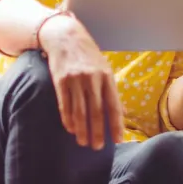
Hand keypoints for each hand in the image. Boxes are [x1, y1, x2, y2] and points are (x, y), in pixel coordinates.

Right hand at [38, 15, 124, 149]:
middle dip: (97, 132)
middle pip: (96, 111)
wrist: (65, 36)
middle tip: (97, 147)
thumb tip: (122, 113)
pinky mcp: (60, 80)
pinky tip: (70, 129)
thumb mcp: (104, 68)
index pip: (113, 105)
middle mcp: (92, 78)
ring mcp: (75, 79)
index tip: (117, 140)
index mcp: (107, 77)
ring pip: (79, 111)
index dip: (116, 124)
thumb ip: (112, 91)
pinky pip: (64, 104)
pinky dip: (68, 119)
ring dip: (82, 129)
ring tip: (83, 142)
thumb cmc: (87, 54)